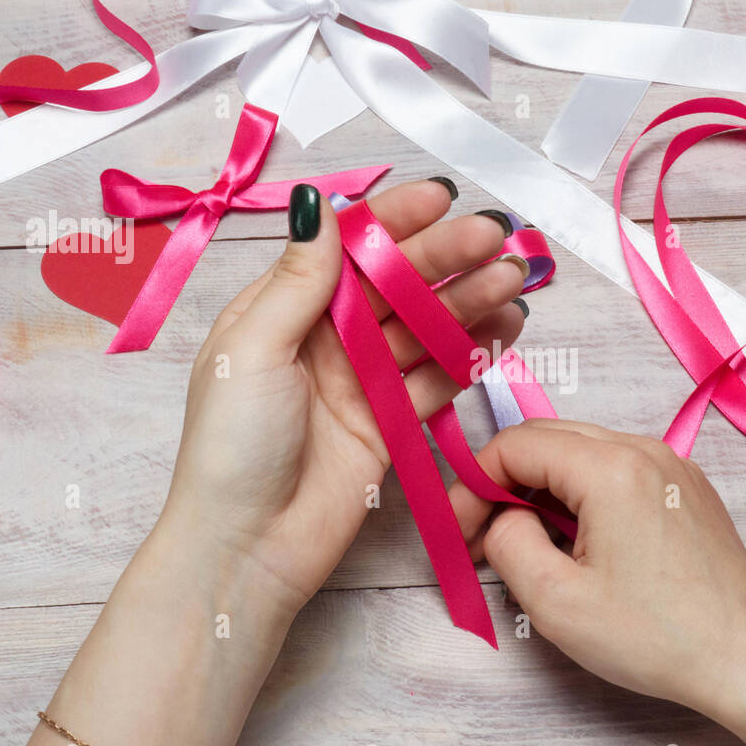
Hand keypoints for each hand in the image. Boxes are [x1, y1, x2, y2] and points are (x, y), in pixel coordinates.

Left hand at [161, 178, 528, 619]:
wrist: (247, 547)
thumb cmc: (231, 446)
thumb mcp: (252, 350)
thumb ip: (298, 281)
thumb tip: (320, 205)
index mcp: (284, 310)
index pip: (348, 249)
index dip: (394, 220)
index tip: (441, 198)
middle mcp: (326, 338)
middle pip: (396, 284)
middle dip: (446, 257)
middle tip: (496, 237)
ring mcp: (363, 381)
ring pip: (425, 327)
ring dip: (470, 299)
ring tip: (515, 280)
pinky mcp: (392, 423)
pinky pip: (439, 377)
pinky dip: (473, 352)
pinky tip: (507, 328)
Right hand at [448, 419, 745, 723]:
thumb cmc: (656, 637)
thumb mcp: (556, 602)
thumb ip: (508, 543)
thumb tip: (504, 520)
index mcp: (610, 468)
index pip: (515, 444)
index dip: (472, 484)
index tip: (458, 531)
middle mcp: (645, 449)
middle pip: (548, 439)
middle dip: (503, 483)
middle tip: (481, 538)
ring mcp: (673, 466)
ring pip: (583, 452)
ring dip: (542, 489)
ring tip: (526, 546)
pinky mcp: (689, 489)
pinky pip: (618, 471)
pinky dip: (583, 495)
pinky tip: (577, 544)